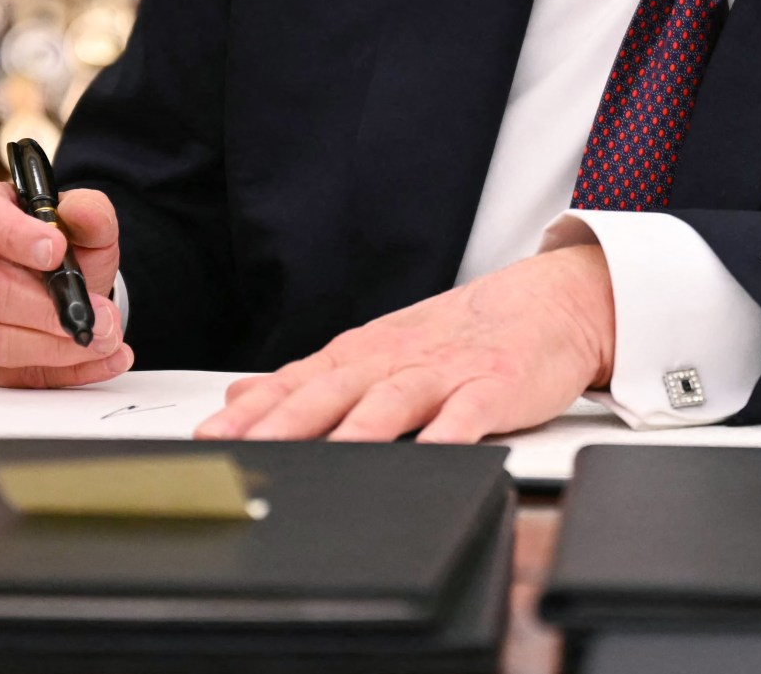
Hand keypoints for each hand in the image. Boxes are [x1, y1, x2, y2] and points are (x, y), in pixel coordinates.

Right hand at [0, 178, 130, 387]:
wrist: (45, 274)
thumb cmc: (52, 239)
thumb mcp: (76, 216)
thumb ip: (88, 210)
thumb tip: (79, 212)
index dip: (15, 237)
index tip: (57, 251)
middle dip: (51, 310)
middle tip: (102, 316)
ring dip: (56, 348)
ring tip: (104, 340)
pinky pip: (7, 375)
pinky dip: (62, 373)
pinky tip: (100, 362)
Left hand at [196, 244, 614, 442]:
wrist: (551, 302)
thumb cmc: (463, 335)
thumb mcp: (380, 349)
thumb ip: (311, 379)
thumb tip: (239, 399)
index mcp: (364, 355)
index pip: (297, 383)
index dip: (252, 413)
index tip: (210, 440)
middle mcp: (397, 360)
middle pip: (333, 391)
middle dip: (285, 422)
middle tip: (245, 450)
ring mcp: (446, 373)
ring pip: (394, 400)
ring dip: (358, 428)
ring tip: (329, 457)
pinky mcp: (495, 386)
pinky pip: (470, 412)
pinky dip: (450, 432)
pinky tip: (433, 451)